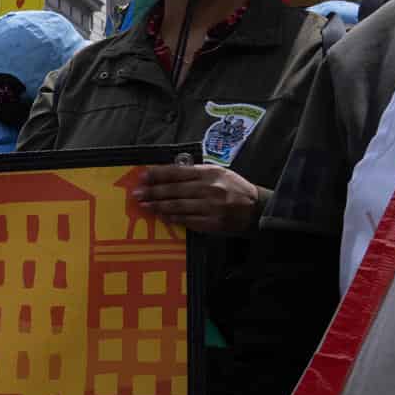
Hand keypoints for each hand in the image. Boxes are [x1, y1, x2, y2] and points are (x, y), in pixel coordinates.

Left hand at [136, 163, 262, 232]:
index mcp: (210, 173)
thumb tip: (170, 173)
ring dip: (159, 206)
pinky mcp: (213, 222)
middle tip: (137, 193)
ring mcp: (211, 207)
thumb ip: (196, 173)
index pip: (178, 172)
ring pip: (178, 206)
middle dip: (153, 191)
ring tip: (145, 205)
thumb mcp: (219, 173)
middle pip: (175, 190)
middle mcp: (210, 189)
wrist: (257, 208)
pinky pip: (188, 220)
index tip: (143, 176)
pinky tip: (162, 216)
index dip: (158, 174)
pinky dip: (173, 218)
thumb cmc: (235, 189)